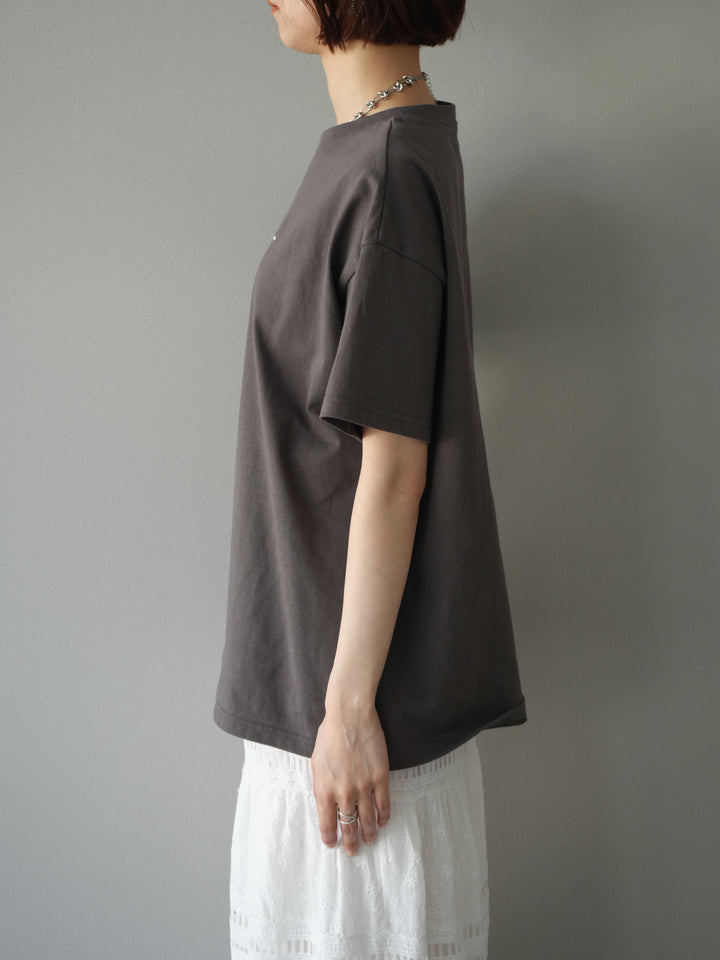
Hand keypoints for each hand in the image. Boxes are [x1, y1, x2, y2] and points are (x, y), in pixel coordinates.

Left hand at [310, 703, 390, 855]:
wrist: (350, 716)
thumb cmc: (329, 735)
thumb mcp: (316, 763)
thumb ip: (321, 785)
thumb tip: (326, 803)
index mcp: (324, 790)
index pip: (327, 824)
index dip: (330, 838)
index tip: (333, 844)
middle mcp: (343, 793)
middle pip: (348, 826)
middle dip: (350, 842)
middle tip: (353, 852)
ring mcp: (363, 787)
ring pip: (367, 819)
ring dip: (369, 833)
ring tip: (370, 841)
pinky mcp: (380, 778)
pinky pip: (383, 804)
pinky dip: (383, 816)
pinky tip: (383, 823)